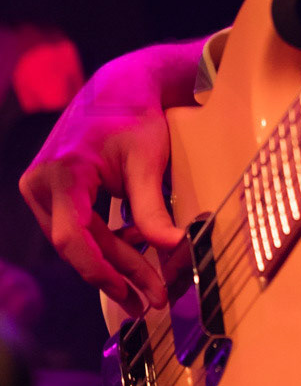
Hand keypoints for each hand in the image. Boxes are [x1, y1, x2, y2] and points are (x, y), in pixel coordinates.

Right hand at [19, 48, 186, 314]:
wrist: (120, 85)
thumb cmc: (135, 117)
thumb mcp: (148, 160)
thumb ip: (153, 208)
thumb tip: (173, 248)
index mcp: (64, 171)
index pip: (73, 237)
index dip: (100, 271)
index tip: (131, 292)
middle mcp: (42, 181)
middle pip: (79, 243)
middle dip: (117, 273)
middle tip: (150, 299)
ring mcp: (41, 186)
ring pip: (77, 239)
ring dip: (112, 262)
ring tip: (148, 286)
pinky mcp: (49, 190)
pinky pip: (75, 226)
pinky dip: (104, 242)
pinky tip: (134, 259)